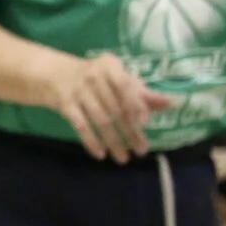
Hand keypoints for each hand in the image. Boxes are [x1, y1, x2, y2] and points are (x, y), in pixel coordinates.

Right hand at [44, 51, 170, 162]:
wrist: (55, 74)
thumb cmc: (97, 78)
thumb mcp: (118, 79)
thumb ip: (142, 93)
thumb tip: (170, 103)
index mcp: (110, 66)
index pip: (125, 85)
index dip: (135, 104)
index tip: (145, 124)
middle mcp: (93, 76)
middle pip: (115, 107)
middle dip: (129, 131)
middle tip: (141, 151)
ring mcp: (77, 91)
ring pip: (99, 120)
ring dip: (113, 141)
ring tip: (123, 158)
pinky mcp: (65, 104)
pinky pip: (79, 125)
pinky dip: (90, 140)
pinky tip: (100, 154)